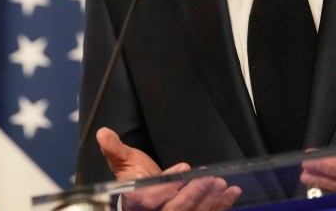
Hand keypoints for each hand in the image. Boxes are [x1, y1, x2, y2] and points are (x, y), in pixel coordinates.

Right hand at [96, 127, 240, 209]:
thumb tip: (103, 133)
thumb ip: (114, 149)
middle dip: (194, 195)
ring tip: (225, 186)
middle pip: (176, 210)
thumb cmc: (133, 178)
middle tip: (212, 179)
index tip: (183, 169)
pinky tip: (232, 194)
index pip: (150, 200)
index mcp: (137, 204)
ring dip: (211, 202)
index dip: (167, 187)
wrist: (141, 201)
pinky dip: (220, 206)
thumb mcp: (122, 161)